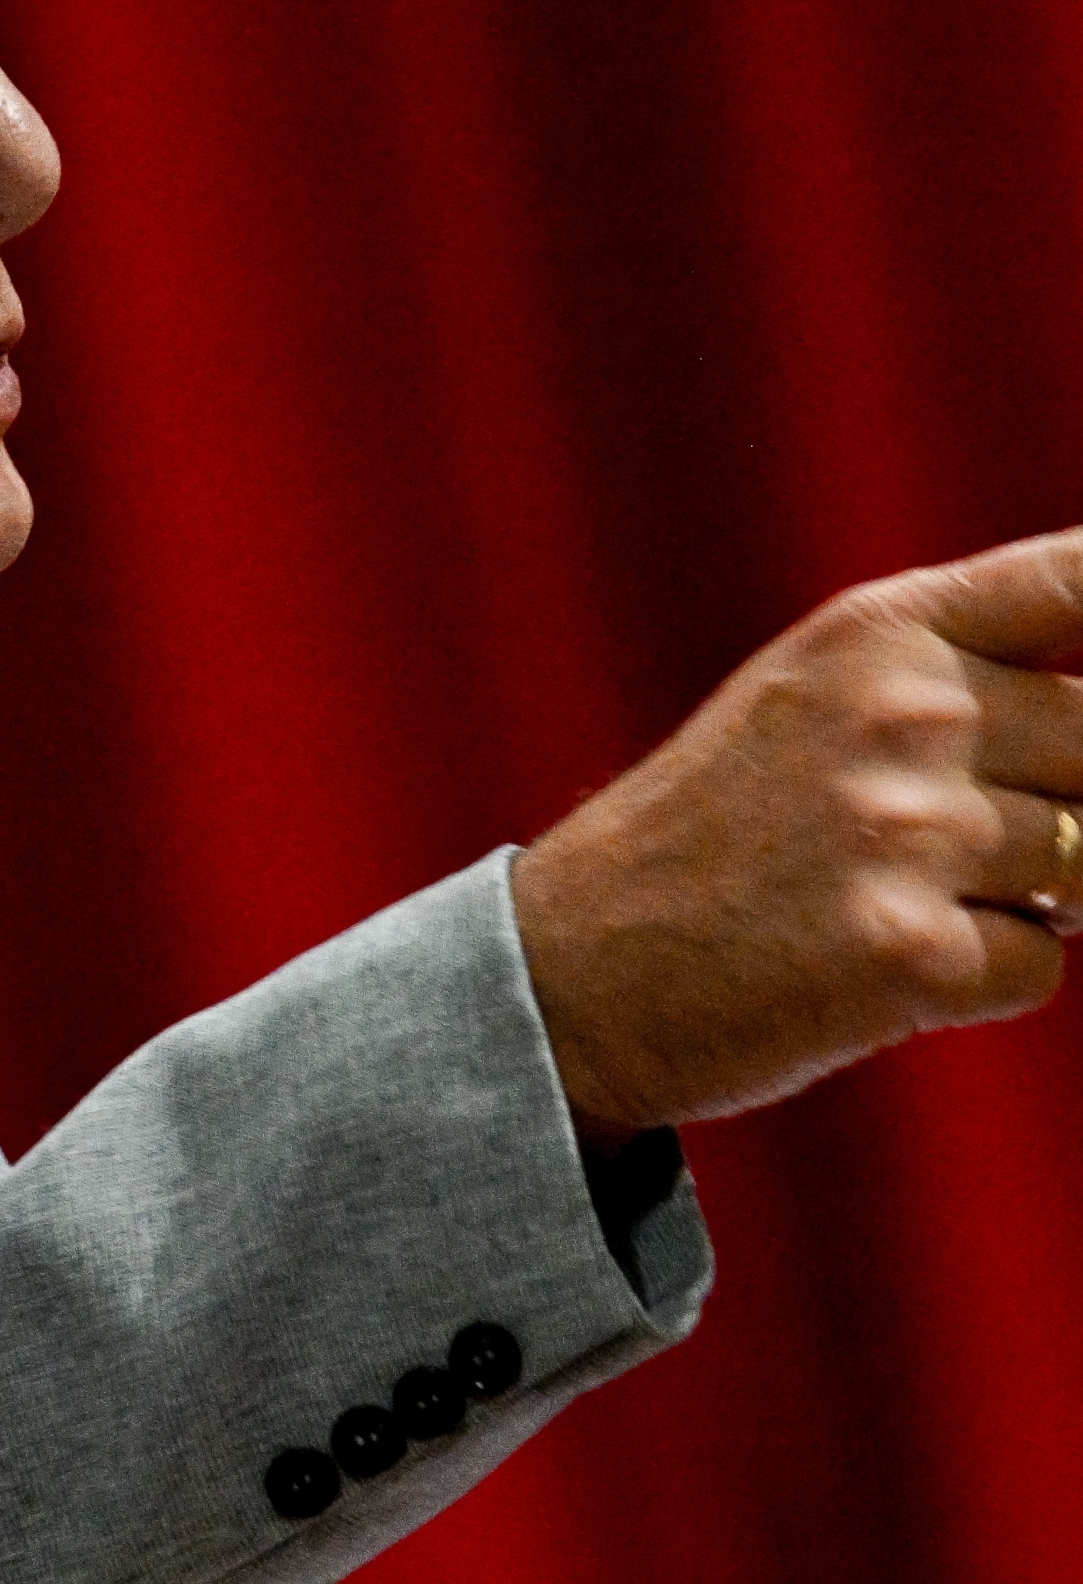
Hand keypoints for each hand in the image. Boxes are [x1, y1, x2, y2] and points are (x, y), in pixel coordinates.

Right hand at [512, 527, 1082, 1138]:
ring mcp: (906, 832)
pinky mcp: (910, 953)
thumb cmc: (717, 827)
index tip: (1075, 697)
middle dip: (1069, 801)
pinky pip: (1038, 967)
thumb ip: (970, 666)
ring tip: (897, 893)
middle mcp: (900, 712)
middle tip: (952, 835)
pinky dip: (979, 977)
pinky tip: (876, 960)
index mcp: (878, 632)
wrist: (576, 960)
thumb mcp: (817, 693)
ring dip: (1026, 898)